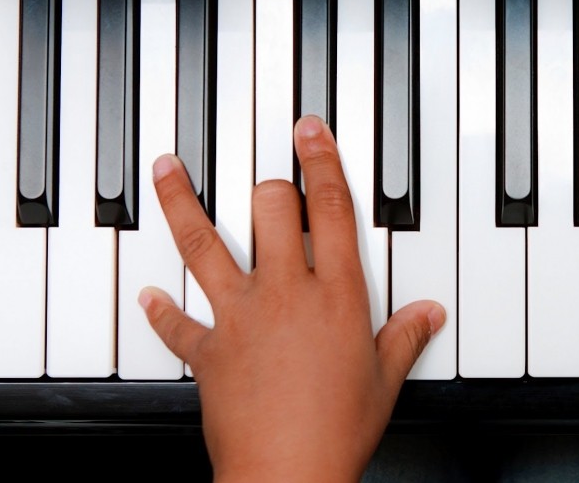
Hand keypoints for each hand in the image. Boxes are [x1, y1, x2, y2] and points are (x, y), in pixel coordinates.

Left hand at [138, 115, 444, 481]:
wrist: (288, 473)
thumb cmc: (338, 430)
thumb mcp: (384, 380)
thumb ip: (405, 338)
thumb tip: (430, 315)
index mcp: (335, 295)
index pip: (330, 210)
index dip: (320, 162)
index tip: (307, 130)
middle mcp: (285, 293)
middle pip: (268, 211)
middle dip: (269, 185)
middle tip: (269, 176)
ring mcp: (240, 317)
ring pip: (203, 245)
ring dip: (181, 204)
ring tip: (168, 171)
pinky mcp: (208, 351)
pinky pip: (177, 323)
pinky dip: (159, 310)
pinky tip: (148, 295)